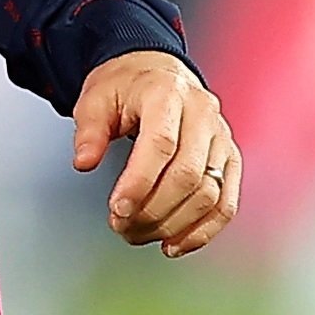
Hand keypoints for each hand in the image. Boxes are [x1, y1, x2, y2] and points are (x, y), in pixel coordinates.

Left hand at [71, 51, 238, 256]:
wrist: (156, 71)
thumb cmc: (125, 86)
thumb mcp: (95, 99)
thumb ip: (89, 131)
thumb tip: (84, 162)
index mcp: (167, 94)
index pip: (160, 144)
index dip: (139, 182)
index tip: (117, 209)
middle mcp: (203, 115)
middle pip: (188, 173)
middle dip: (153, 209)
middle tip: (122, 226)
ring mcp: (221, 138)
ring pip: (210, 193)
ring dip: (175, 225)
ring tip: (141, 236)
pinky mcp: (230, 159)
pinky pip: (227, 202)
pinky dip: (204, 230)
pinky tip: (177, 244)